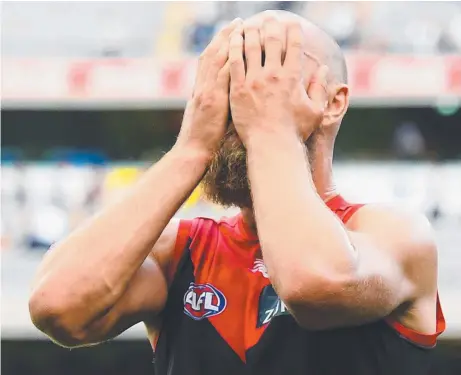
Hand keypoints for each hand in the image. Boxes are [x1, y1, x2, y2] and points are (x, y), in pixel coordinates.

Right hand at [175, 18, 242, 157]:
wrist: (193, 153)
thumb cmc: (203, 142)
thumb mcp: (205, 119)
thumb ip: (213, 104)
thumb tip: (225, 97)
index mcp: (199, 91)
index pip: (208, 62)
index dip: (218, 46)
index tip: (229, 33)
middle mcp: (201, 88)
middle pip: (211, 54)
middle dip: (224, 36)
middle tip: (236, 22)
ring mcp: (205, 92)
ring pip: (215, 60)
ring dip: (228, 41)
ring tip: (240, 27)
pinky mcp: (212, 100)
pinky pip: (222, 75)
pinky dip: (230, 59)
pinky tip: (240, 48)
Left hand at [228, 17, 327, 145]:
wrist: (271, 146)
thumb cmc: (294, 132)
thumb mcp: (315, 111)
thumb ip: (320, 88)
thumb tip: (323, 69)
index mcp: (292, 78)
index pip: (294, 46)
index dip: (293, 31)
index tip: (292, 23)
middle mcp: (273, 75)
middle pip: (271, 41)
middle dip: (271, 25)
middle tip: (269, 17)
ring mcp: (253, 81)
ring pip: (250, 47)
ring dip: (250, 32)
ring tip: (249, 24)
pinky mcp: (237, 89)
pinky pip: (234, 62)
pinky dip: (234, 47)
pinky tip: (233, 38)